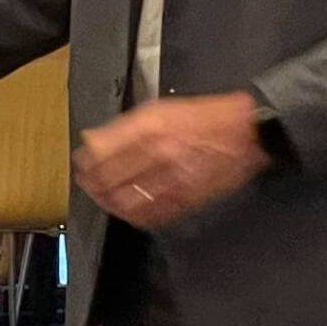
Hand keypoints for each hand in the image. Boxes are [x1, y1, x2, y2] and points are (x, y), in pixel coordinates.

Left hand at [73, 91, 268, 229]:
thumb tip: (94, 140)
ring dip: (108, 202)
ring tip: (102, 199)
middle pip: (109, 178)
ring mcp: (173, 179)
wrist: (245, 132)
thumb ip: (126, 127)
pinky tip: (128, 211)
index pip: (102, 150)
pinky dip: (135, 216)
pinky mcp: (187, 199)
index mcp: (149, 126)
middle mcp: (158, 152)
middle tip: (85, 184)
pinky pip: (152, 214)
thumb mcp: (161, 109)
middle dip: (91, 184)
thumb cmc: (203, 117)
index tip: (80, 163)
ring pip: (127, 200)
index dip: (85, 161)